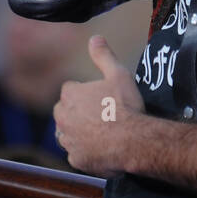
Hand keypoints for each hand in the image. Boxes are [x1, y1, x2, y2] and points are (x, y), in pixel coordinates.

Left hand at [53, 35, 145, 177]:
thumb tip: (95, 38)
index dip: (86, 94)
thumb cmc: (125, 106)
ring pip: (68, 134)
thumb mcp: (118, 74)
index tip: (101, 99)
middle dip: (78, 113)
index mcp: (69, 95)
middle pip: (65, 112)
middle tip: (102, 116)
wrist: (134, 140)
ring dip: (79, 133)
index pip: (71, 90)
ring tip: (101, 133)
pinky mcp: (76, 160)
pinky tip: (102, 149)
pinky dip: (87, 152)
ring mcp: (68, 141)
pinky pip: (77, 154)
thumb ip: (103, 56)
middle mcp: (62, 118)